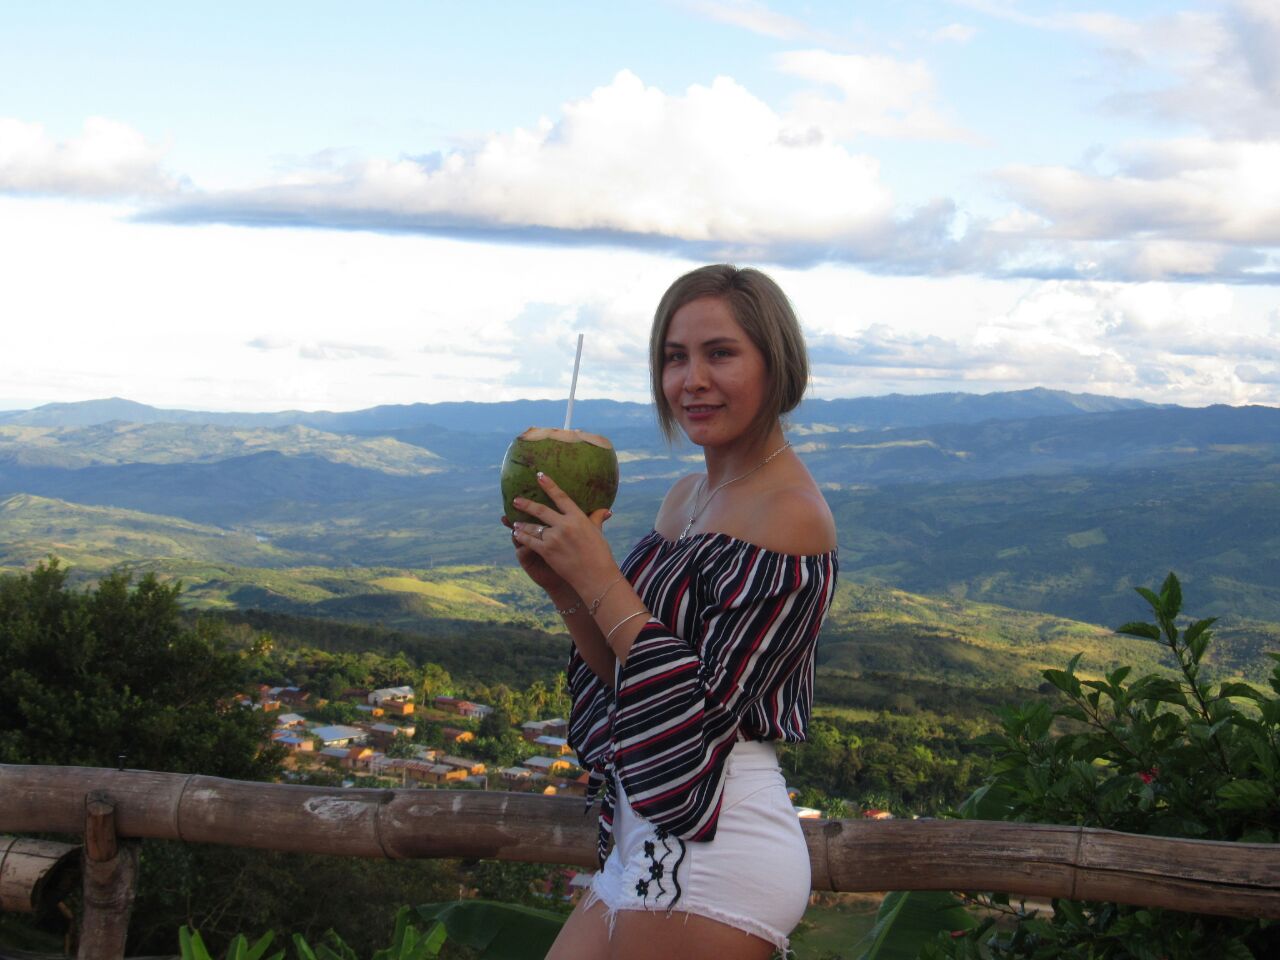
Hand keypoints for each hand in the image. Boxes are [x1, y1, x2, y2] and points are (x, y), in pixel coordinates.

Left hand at [508, 472, 615, 598]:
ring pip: (533, 527)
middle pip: (541, 510)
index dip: (549, 485)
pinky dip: (522, 537)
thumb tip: (606, 510)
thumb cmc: (600, 554)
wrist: (596, 576)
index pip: (561, 497)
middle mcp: (565, 525)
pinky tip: (517, 534)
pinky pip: (530, 541)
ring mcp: (555, 539)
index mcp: (578, 518)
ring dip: (522, 524)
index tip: (539, 475)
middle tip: (516, 499)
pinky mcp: (547, 551)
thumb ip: (597, 518)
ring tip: (514, 521)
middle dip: (526, 504)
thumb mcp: (598, 533)